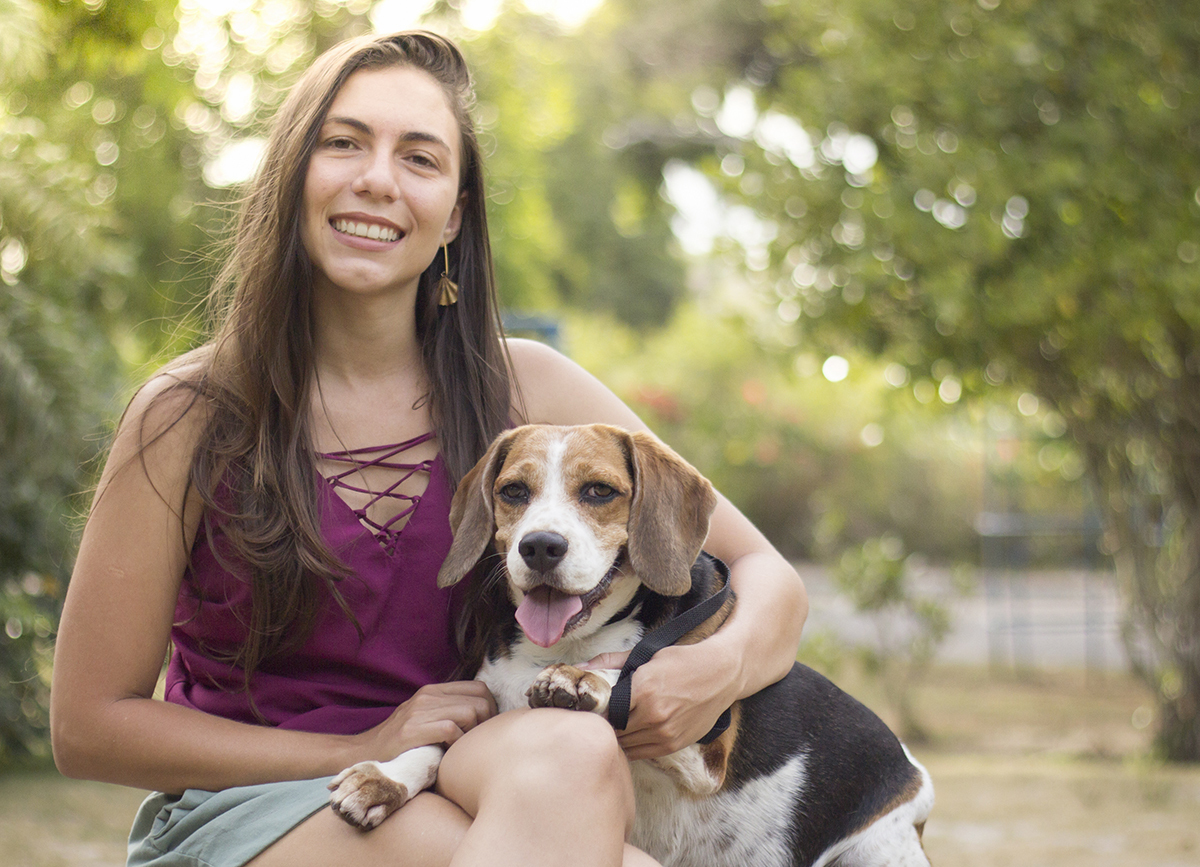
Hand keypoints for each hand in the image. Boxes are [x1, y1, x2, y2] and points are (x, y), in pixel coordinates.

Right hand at [358, 681, 497, 761]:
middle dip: (486, 723)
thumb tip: (486, 717)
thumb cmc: (400, 743)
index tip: (484, 729)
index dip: (490, 708)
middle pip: (480, 700)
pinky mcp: (411, 730)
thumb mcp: (425, 718)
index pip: (479, 688)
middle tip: (476, 742)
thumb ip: (449, 711)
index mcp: (433, 691)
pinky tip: (448, 754)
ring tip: (460, 748)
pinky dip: (456, 744)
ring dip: (472, 734)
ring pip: (470, 713)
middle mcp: (427, 695)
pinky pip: (451, 730)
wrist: (362, 754)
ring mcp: (419, 711)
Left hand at [583, 644, 736, 760]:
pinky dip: (633, 745)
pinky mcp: (674, 744)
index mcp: (643, 690)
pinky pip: (641, 753)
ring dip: (618, 737)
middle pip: (613, 730)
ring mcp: (665, 733)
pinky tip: (632, 733)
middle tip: (601, 717)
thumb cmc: (683, 662)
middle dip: (606, 724)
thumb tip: (580, 666)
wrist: (721, 675)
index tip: (593, 706)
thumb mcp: (647, 656)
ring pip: (625, 745)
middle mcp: (653, 715)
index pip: (605, 710)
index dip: (596, 710)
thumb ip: (612, 663)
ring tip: (617, 725)